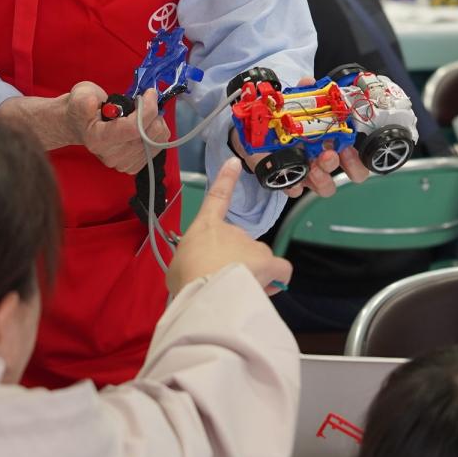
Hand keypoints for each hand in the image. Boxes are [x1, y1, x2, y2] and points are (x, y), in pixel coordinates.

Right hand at [79, 82, 149, 174]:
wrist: (81, 125)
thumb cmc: (83, 107)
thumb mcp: (80, 96)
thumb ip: (84, 100)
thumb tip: (93, 103)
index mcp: (98, 139)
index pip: (133, 128)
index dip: (147, 109)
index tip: (150, 92)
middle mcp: (111, 156)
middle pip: (148, 136)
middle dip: (153, 113)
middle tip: (143, 101)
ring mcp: (123, 163)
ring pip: (157, 140)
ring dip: (156, 121)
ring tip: (142, 113)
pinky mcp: (133, 165)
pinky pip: (158, 147)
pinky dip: (157, 132)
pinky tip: (145, 125)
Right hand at [167, 159, 292, 296]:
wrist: (207, 291)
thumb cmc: (187, 279)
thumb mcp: (178, 268)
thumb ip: (192, 263)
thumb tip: (200, 271)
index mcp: (207, 227)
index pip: (217, 198)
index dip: (226, 179)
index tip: (234, 163)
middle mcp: (234, 231)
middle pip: (238, 245)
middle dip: (234, 263)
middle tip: (223, 283)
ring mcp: (254, 245)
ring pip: (257, 261)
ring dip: (251, 275)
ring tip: (237, 294)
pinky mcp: (270, 262)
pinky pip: (279, 271)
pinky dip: (274, 279)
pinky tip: (265, 290)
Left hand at [232, 76, 372, 197]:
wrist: (255, 131)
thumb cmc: (284, 119)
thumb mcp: (295, 103)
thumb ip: (304, 92)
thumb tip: (309, 81)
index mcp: (334, 140)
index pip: (358, 154)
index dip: (360, 156)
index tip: (350, 148)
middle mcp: (326, 159)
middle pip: (351, 174)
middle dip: (348, 168)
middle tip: (330, 156)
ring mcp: (310, 172)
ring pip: (326, 186)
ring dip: (323, 179)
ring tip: (313, 168)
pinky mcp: (288, 180)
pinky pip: (296, 189)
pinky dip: (294, 186)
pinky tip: (291, 178)